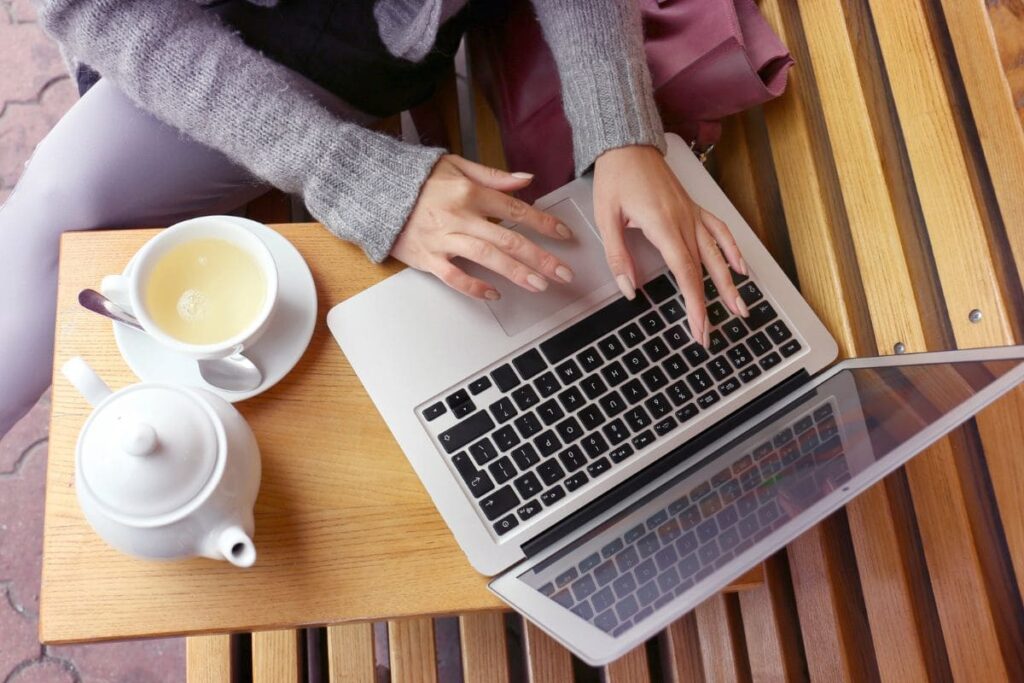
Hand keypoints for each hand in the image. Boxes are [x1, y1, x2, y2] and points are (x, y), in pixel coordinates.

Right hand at [391, 154, 574, 299]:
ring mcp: (443, 239)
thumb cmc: (416, 180)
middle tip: (562, 273)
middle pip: (508, 239)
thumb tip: (526, 180)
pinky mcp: (426, 257)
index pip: (516, 210)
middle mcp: (460, 216)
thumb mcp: (456, 166)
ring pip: (486, 258)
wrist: (374, 191)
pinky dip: (473, 286)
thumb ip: (493, 176)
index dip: (543, 224)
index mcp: (470, 192)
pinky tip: (493, 294)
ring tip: (539, 285)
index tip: (564, 236)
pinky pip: (453, 276)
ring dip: (516, 273)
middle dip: (539, 258)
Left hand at [593, 145, 748, 346]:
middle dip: (710, 305)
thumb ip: (618, 256)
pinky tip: (740, 268)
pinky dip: (732, 249)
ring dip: (729, 284)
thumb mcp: (606, 218)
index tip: (699, 328)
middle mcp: (684, 221)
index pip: (684, 273)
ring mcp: (692, 213)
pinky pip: (719, 230)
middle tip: (712, 334)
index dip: (694, 304)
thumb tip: (628, 289)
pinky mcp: (693, 208)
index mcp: (663, 225)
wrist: (627, 144)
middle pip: (703, 270)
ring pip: (717, 254)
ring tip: (740, 308)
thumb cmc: (615, 177)